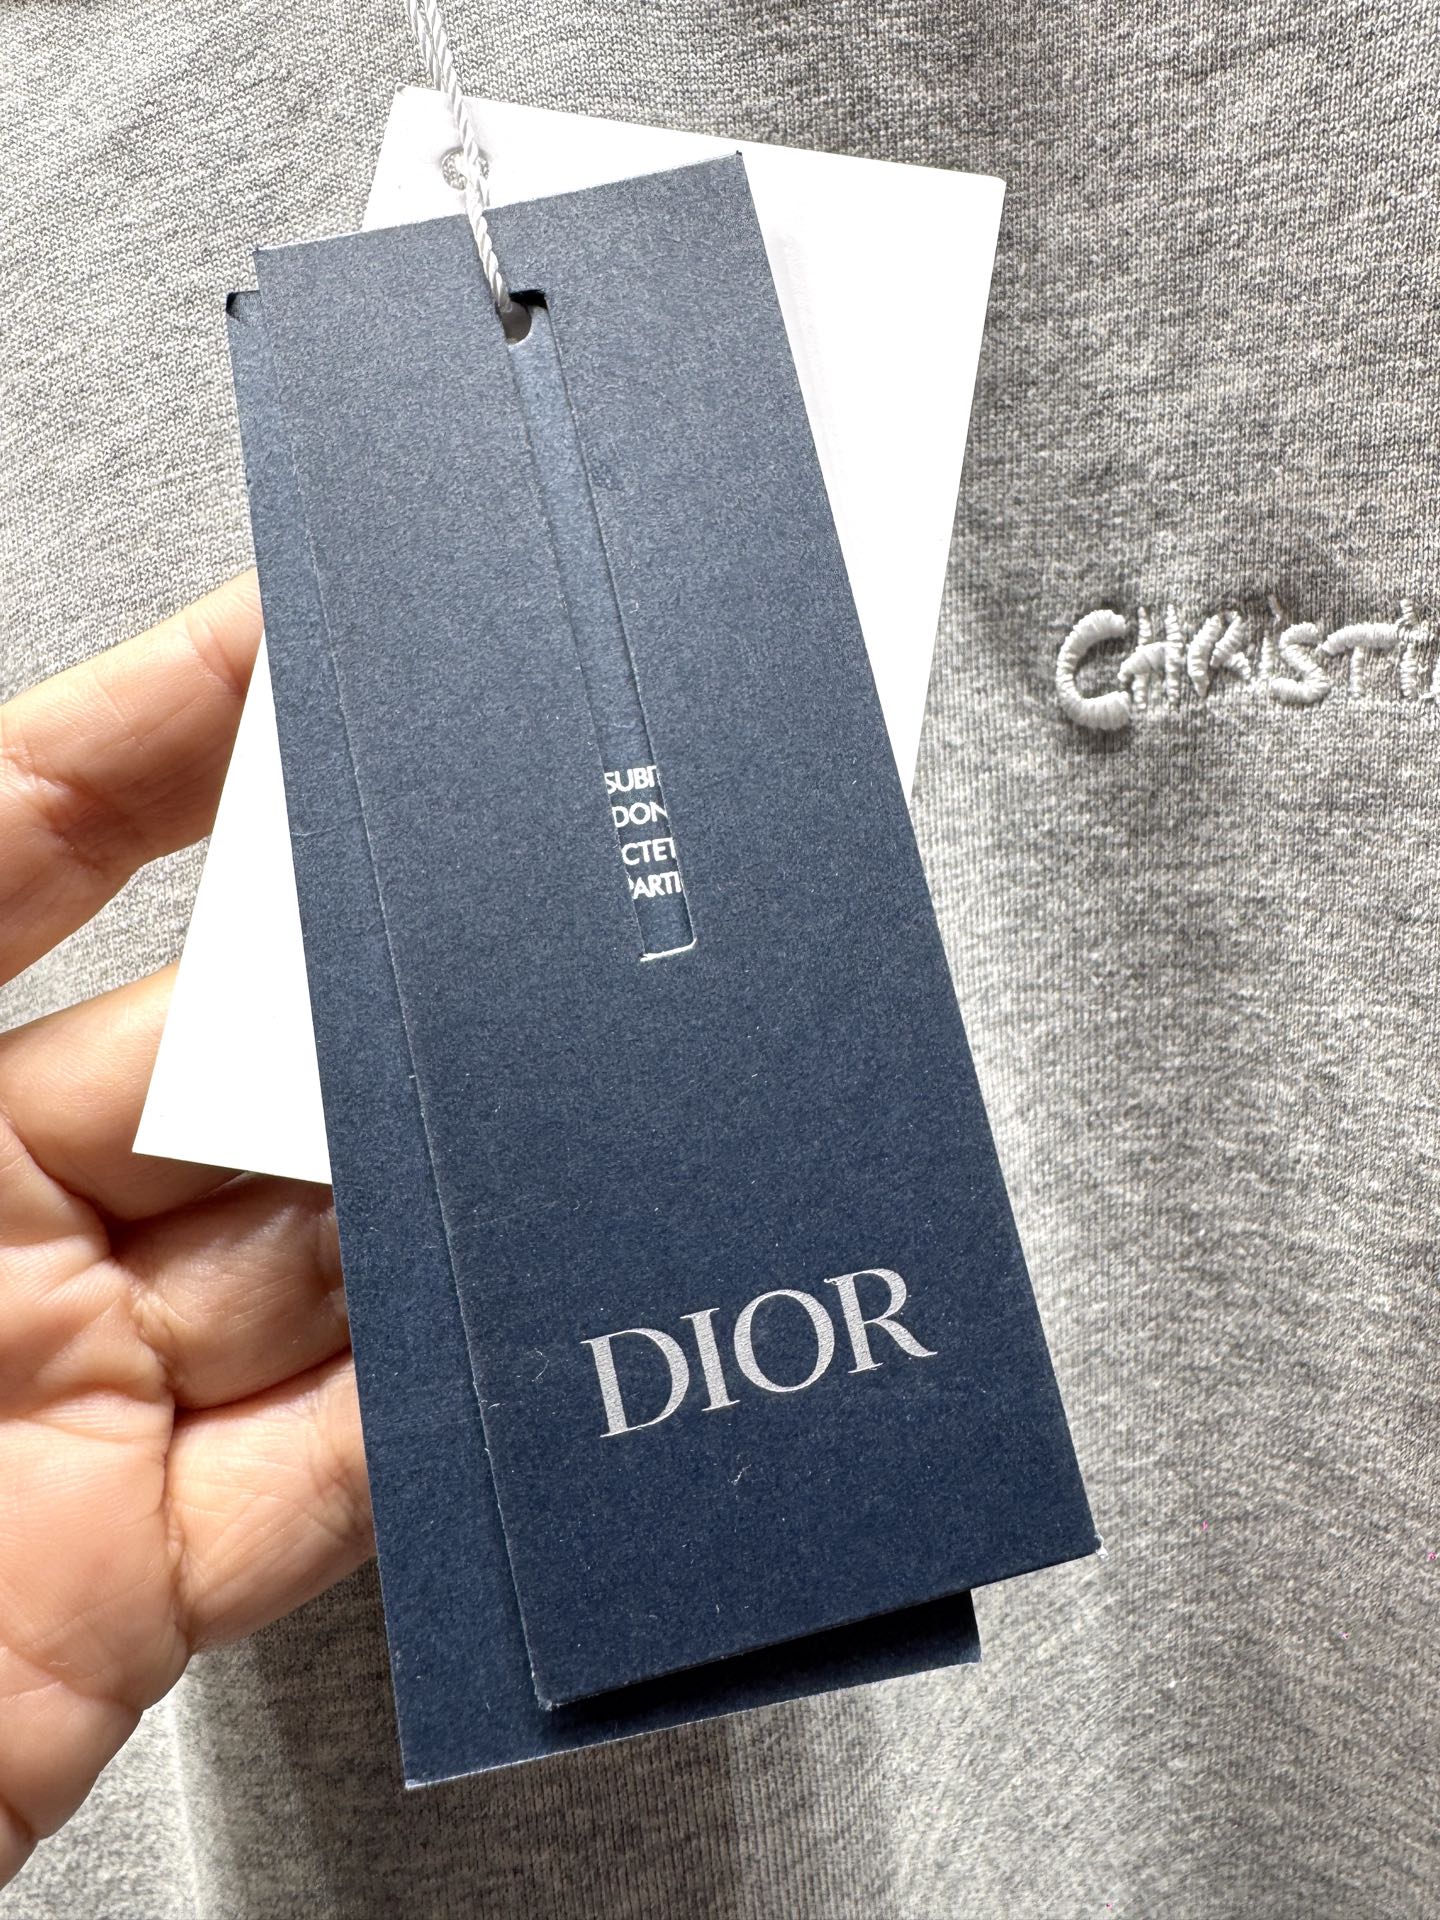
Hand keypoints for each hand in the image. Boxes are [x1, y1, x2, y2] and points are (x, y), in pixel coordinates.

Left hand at [0, 577, 370, 1885]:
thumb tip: (38, 779)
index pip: (21, 850)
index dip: (167, 736)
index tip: (301, 645)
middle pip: (209, 1068)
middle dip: (350, 1003)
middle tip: (483, 935)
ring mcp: (47, 1410)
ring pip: (297, 1270)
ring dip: (412, 1220)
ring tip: (521, 1145)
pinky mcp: (117, 1592)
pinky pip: (317, 1488)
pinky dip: (420, 1431)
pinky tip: (484, 1357)